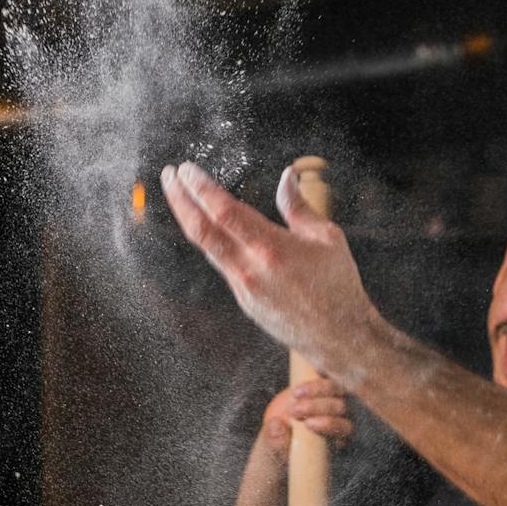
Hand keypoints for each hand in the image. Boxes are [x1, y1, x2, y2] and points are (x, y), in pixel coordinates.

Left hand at [160, 161, 380, 375]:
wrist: (338, 336)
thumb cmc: (338, 286)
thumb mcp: (326, 238)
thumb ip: (299, 207)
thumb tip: (287, 176)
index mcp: (271, 248)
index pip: (224, 211)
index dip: (201, 188)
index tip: (187, 170)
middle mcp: (250, 269)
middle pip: (202, 230)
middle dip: (181, 199)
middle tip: (168, 175)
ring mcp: (243, 287)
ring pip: (206, 247)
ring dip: (189, 218)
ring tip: (180, 196)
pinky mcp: (243, 300)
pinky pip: (220, 263)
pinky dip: (209, 240)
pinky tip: (207, 225)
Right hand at [259, 377, 353, 462]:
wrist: (281, 430)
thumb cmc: (284, 444)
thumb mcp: (279, 448)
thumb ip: (278, 440)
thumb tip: (277, 425)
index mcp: (338, 435)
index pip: (343, 427)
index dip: (329, 424)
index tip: (308, 424)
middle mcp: (341, 414)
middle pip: (339, 406)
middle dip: (317, 407)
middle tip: (294, 411)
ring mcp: (334, 396)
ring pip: (335, 388)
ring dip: (316, 389)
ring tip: (294, 394)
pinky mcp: (323, 382)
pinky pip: (327, 373)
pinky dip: (320, 370)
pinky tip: (310, 368)